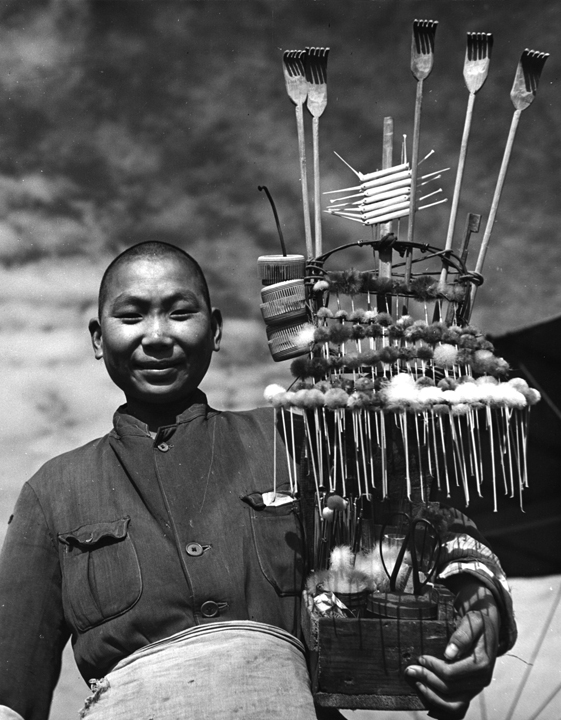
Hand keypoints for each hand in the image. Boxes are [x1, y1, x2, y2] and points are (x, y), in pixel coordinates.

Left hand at [404, 578, 500, 719]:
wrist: (487, 629)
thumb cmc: (478, 623)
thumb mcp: (473, 622)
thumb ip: (462, 636)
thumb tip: (449, 653)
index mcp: (482, 664)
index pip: (452, 674)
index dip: (433, 667)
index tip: (421, 658)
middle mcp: (480, 681)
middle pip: (449, 689)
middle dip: (427, 679)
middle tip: (410, 669)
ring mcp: (474, 689)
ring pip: (453, 706)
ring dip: (431, 697)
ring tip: (416, 684)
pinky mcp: (468, 692)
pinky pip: (456, 710)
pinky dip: (441, 709)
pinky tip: (427, 703)